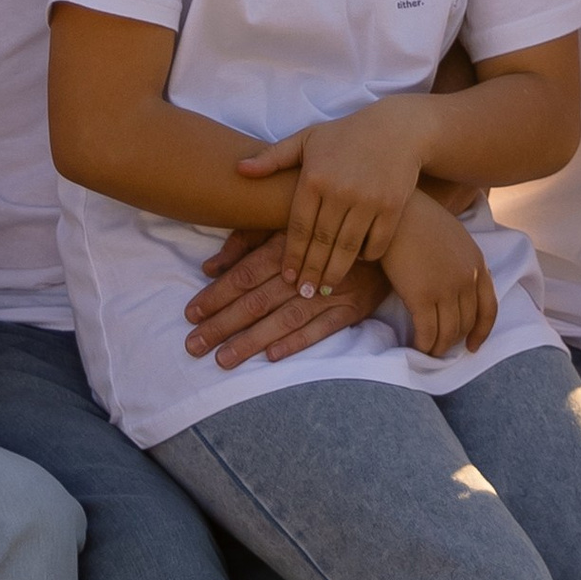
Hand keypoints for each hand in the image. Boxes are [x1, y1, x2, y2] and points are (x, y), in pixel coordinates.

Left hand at [187, 229, 390, 369]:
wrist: (390, 231)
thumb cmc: (328, 224)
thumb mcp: (284, 220)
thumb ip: (245, 240)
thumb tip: (210, 267)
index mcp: (288, 242)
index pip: (246, 274)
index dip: (216, 295)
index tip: (191, 314)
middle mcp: (308, 268)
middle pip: (259, 300)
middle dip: (223, 324)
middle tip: (194, 345)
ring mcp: (332, 290)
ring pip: (285, 319)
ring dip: (252, 341)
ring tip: (223, 359)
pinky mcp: (353, 308)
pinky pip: (323, 329)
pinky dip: (297, 342)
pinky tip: (272, 356)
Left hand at [236, 103, 426, 291]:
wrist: (398, 129)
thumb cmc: (345, 135)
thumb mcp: (306, 139)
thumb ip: (273, 158)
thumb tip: (239, 169)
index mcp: (314, 177)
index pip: (298, 227)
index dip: (291, 255)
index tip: (287, 277)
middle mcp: (340, 190)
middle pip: (321, 242)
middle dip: (311, 271)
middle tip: (303, 293)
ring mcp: (368, 200)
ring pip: (347, 248)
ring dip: (335, 272)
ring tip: (324, 288)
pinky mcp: (393, 206)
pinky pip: (377, 242)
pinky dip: (366, 256)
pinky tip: (356, 265)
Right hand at [380, 189, 497, 361]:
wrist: (395, 210)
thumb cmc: (417, 217)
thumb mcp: (453, 235)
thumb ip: (460, 260)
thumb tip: (453, 283)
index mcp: (478, 263)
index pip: (489, 308)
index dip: (482, 332)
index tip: (473, 346)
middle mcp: (468, 279)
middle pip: (466, 323)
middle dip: (455, 340)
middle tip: (441, 348)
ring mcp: (446, 289)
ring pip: (448, 332)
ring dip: (438, 347)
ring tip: (427, 352)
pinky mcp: (422, 296)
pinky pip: (427, 332)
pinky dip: (423, 344)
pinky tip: (415, 346)